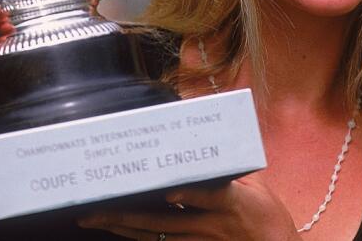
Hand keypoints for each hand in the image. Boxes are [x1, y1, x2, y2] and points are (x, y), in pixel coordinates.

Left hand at [77, 174, 300, 240]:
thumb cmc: (267, 215)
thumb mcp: (255, 185)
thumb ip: (228, 165)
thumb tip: (203, 132)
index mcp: (233, 202)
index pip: (211, 197)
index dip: (189, 195)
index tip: (169, 191)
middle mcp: (213, 225)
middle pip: (165, 222)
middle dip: (127, 215)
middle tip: (94, 208)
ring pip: (155, 237)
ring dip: (123, 228)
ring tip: (94, 219)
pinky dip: (137, 237)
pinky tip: (116, 229)